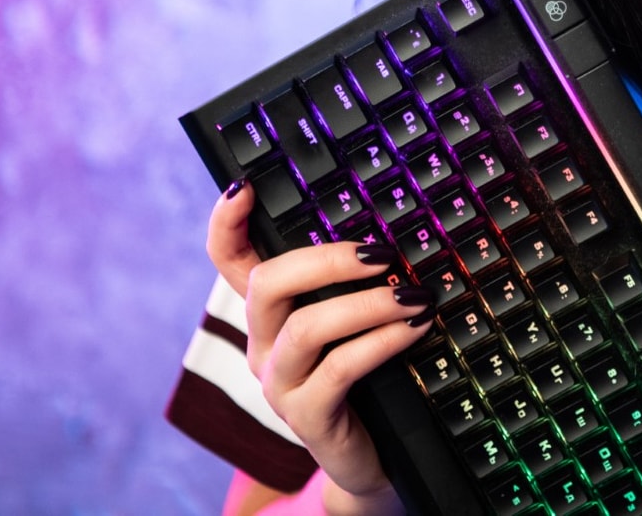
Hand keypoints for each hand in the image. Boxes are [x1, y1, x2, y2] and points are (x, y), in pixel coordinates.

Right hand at [208, 181, 435, 515]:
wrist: (373, 453)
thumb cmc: (365, 372)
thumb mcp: (352, 319)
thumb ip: (352, 280)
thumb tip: (388, 230)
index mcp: (268, 313)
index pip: (229, 261)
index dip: (225, 224)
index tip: (241, 188)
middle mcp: (262, 345)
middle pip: (265, 284)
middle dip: (324, 260)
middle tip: (381, 254)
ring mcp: (279, 383)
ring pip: (305, 328)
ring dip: (366, 305)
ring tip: (413, 296)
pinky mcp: (307, 416)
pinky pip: (340, 369)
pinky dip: (382, 341)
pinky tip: (416, 329)